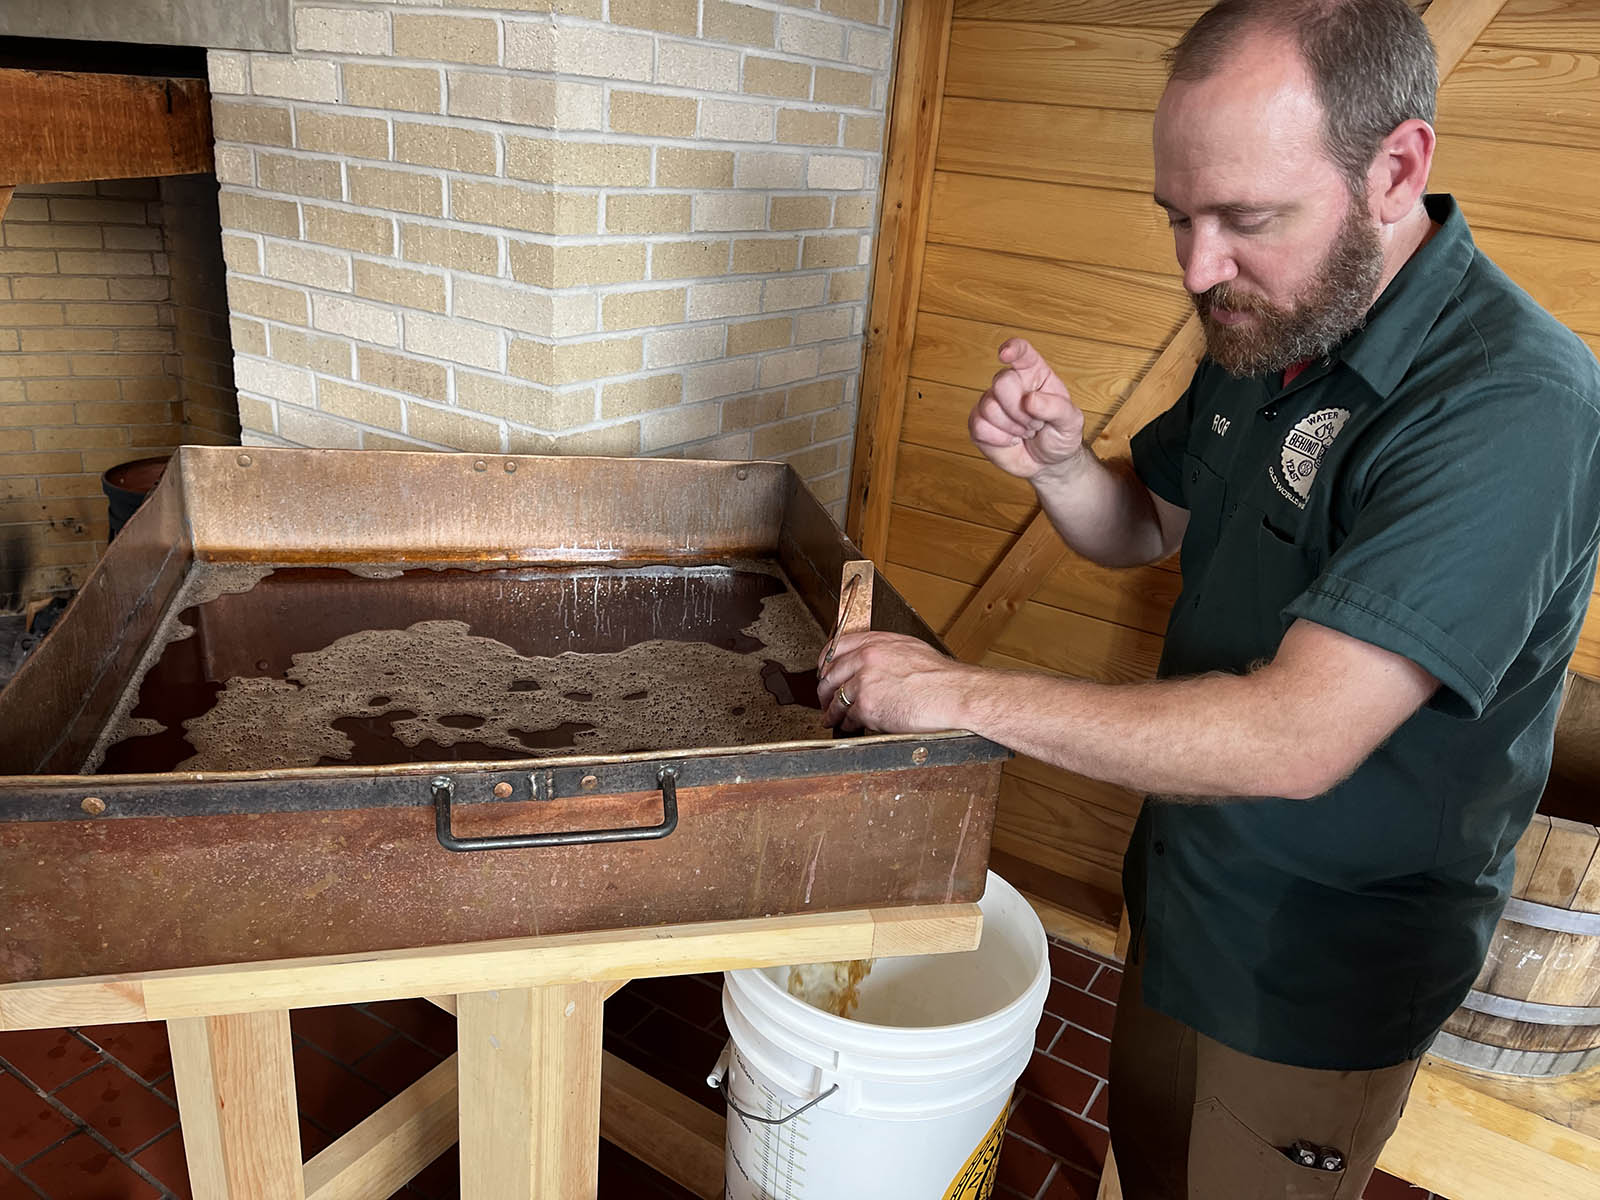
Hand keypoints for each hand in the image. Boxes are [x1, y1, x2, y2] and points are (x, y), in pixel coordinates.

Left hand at [816, 632, 974, 733]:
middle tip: (825, 699)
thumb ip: (884, 652)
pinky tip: (850, 726)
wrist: (953, 693)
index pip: (836, 647)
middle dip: (825, 690)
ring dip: (831, 711)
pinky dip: (847, 724)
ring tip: (831, 718)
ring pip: (836, 698)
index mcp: (876, 642)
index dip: (826, 663)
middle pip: (831, 674)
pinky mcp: (867, 706)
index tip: (824, 672)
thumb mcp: (909, 649)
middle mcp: (866, 658)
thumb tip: (869, 664)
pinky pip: (848, 717)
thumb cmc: (940, 676)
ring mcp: (865, 682)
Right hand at [968, 338, 1086, 479]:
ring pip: (989, 407)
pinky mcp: (978, 424)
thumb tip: (1030, 400)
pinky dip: (999, 440)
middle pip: (1001, 382)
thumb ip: (1056, 408)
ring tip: (1025, 432)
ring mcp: (992, 402)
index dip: (1012, 349)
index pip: (1022, 352)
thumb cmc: (1060, 436)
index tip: (1006, 354)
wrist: (1047, 463)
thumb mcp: (1071, 422)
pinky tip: (1011, 440)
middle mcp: (1011, 384)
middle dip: (1019, 410)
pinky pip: (979, 426)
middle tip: (1035, 424)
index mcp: (1034, 373)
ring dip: (1013, 428)